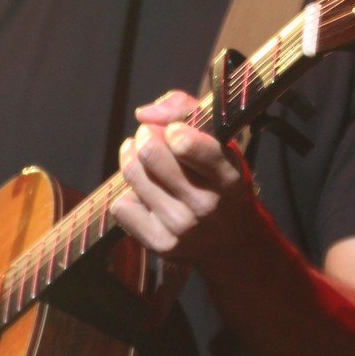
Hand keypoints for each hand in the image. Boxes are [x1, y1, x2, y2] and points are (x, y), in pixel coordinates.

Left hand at [110, 90, 260, 270]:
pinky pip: (122, 206)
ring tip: (138, 156)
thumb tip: (143, 114)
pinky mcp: (161, 245)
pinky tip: (143, 193)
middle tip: (148, 136)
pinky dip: (128, 195)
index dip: (171, 128)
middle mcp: (207, 204)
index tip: (173, 130)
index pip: (185, 144)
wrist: (232, 241)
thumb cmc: (220, 178)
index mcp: (228, 175)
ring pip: (134, 177)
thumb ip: (186, 110)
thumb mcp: (221, 141)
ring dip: (131, 159)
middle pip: (150, 154)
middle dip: (145, 136)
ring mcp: (183, 228)